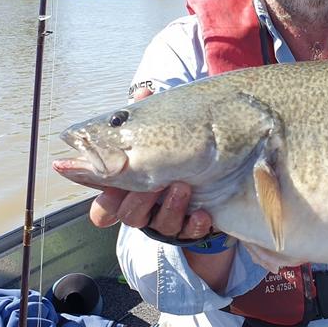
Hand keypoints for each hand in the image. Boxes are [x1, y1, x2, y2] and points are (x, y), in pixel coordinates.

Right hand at [87, 86, 213, 241]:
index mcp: (131, 184)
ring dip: (169, 207)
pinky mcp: (193, 225)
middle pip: (128, 214)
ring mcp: (170, 217)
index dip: (100, 195)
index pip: (104, 200)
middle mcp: (147, 204)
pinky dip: (195, 224)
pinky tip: (203, 213)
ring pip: (159, 225)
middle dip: (138, 201)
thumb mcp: (166, 129)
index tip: (106, 184)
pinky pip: (189, 233)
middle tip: (153, 184)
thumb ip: (149, 115)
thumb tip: (142, 93)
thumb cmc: (184, 147)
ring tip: (183, 186)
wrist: (226, 168)